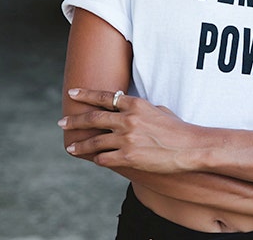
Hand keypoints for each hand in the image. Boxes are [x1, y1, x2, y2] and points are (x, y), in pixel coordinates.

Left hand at [60, 88, 199, 172]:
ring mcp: (127, 139)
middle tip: (61, 122)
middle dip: (74, 120)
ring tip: (71, 147)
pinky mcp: (128, 157)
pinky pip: (104, 158)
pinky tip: (95, 159)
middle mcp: (128, 120)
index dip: (86, 95)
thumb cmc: (179, 129)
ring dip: (80, 145)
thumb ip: (141, 110)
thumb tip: (128, 110)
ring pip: (94, 142)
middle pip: (93, 119)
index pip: (104, 97)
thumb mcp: (160, 111)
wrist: (191, 147)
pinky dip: (98, 158)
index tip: (72, 93)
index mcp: (136, 105)